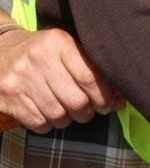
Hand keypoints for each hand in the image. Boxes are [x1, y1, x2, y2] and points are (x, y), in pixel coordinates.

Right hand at [0, 27, 123, 132]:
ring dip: (68, 119)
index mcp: (59, 43)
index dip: (105, 96)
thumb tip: (120, 98)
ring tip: (68, 111)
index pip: (90, 77)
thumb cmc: (43, 51)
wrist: (0, 50)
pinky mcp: (8, 98)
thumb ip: (92, 68)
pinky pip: (38, 123)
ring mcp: (21, 80)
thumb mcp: (66, 47)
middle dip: (88, 112)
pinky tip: (49, 114)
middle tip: (89, 110)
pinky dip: (48, 124)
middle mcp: (39, 59)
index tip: (110, 103)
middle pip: (77, 101)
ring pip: (58, 115)